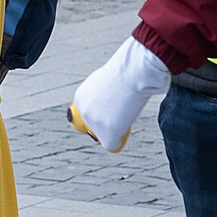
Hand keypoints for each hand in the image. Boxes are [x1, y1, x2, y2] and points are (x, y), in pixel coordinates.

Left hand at [70, 35, 169, 153]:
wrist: (134, 72)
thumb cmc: (128, 71)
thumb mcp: (109, 79)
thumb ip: (104, 93)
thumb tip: (113, 106)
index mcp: (81, 97)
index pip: (89, 114)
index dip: (103, 114)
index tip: (114, 108)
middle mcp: (83, 109)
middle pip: (95, 127)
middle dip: (109, 122)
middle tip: (123, 109)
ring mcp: (93, 121)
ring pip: (104, 135)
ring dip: (116, 129)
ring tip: (127, 112)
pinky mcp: (106, 131)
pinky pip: (111, 145)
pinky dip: (119, 142)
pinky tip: (125, 131)